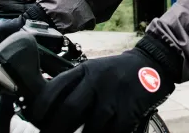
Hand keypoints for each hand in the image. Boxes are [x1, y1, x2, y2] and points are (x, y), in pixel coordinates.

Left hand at [23, 35, 179, 132]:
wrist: (153, 63)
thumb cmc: (116, 72)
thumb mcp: (94, 69)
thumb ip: (74, 84)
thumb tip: (47, 108)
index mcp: (85, 70)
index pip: (56, 86)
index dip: (41, 106)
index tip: (35, 119)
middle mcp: (98, 80)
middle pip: (70, 109)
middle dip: (56, 129)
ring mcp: (115, 95)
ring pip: (92, 126)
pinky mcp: (130, 109)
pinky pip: (113, 132)